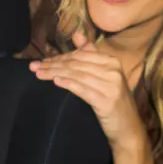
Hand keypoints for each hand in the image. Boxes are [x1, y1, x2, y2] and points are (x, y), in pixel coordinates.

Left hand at [30, 32, 154, 163]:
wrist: (128, 130)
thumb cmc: (113, 102)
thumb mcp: (105, 77)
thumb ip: (91, 55)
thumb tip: (77, 34)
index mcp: (112, 62)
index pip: (80, 56)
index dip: (60, 57)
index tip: (42, 61)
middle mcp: (113, 71)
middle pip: (77, 64)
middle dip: (53, 64)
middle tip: (34, 67)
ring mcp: (111, 86)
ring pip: (77, 75)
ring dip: (55, 73)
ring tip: (39, 74)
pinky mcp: (106, 101)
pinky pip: (83, 90)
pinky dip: (69, 84)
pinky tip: (56, 82)